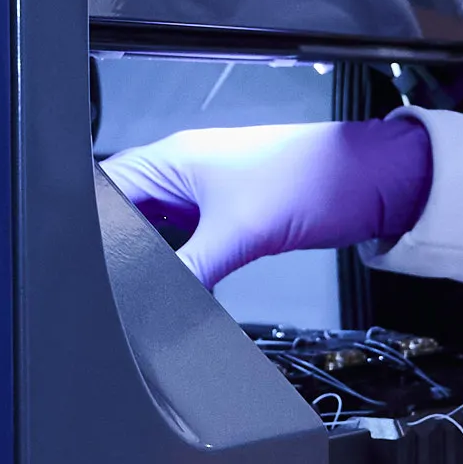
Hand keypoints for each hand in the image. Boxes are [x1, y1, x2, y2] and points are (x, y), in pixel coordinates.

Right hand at [98, 117, 434, 284]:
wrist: (370, 181)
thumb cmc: (313, 177)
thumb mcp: (239, 234)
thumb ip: (190, 273)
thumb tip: (157, 305)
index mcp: (172, 158)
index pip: (106, 190)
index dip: (93, 227)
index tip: (92, 264)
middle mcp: (182, 171)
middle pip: (128, 214)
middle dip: (123, 249)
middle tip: (128, 282)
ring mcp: (205, 193)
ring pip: (159, 232)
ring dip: (158, 258)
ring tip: (160, 284)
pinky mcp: (228, 214)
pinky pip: (189, 242)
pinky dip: (187, 263)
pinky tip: (193, 281)